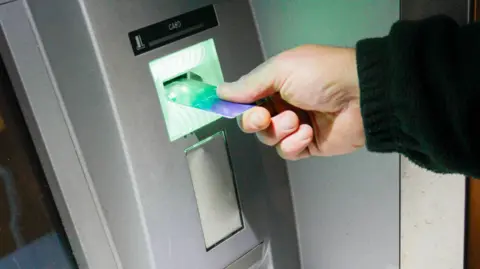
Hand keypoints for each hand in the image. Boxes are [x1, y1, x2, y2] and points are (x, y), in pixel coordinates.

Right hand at [217, 45, 364, 159]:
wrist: (362, 96)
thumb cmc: (321, 75)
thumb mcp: (281, 69)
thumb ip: (250, 84)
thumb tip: (221, 92)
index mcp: (277, 83)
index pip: (247, 98)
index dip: (236, 105)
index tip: (225, 108)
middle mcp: (284, 104)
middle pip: (253, 122)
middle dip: (254, 121)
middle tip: (264, 117)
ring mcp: (296, 126)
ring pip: (268, 138)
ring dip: (279, 131)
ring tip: (297, 120)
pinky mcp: (309, 145)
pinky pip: (287, 152)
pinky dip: (294, 144)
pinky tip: (308, 133)